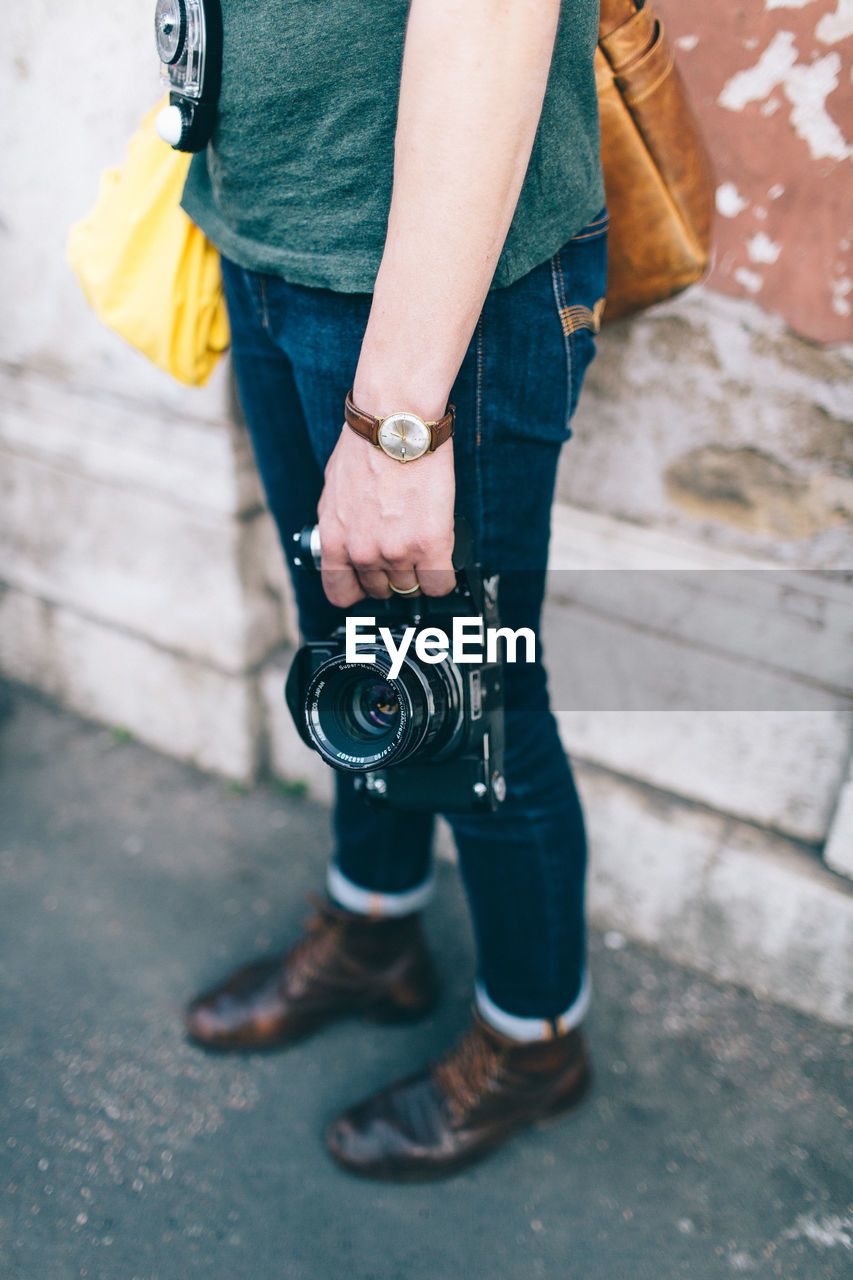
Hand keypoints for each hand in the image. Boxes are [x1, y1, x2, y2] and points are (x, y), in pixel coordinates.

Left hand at [317, 427, 455, 606]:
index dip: (358, 590)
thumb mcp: (333, 493)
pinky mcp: (430, 545)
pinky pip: (439, 584)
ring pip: (412, 587)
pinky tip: (441, 558)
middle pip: (382, 591)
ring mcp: (397, 552)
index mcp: (334, 541)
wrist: (396, 424)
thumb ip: (340, 527)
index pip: (340, 594)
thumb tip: (348, 542)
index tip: (369, 582)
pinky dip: (442, 577)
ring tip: (422, 544)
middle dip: (392, 575)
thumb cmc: (365, 447)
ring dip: (418, 571)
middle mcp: (363, 552)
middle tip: (402, 551)